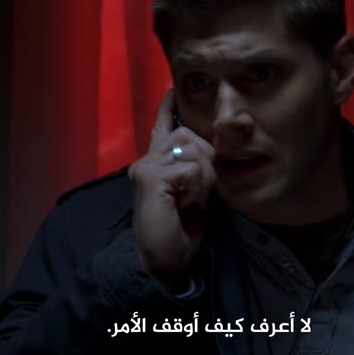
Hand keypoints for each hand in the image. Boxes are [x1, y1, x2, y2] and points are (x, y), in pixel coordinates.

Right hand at [128, 89, 216, 288]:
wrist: (161, 262)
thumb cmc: (178, 232)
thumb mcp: (192, 196)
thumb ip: (193, 170)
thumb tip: (207, 149)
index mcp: (154, 164)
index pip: (160, 129)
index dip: (168, 110)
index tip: (173, 92)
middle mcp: (146, 161)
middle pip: (189, 135)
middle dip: (206, 161)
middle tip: (197, 194)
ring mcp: (146, 167)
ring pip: (193, 150)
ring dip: (203, 178)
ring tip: (190, 201)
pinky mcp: (151, 177)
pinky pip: (191, 169)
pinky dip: (197, 190)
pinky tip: (185, 206)